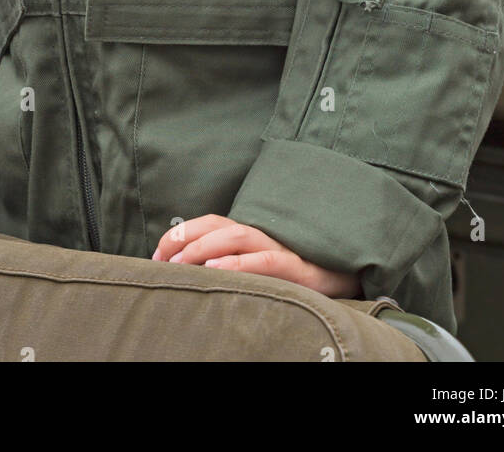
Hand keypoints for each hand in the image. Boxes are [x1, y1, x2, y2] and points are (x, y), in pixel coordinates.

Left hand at [152, 213, 363, 297]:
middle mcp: (264, 235)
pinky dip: (238, 264)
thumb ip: (233, 266)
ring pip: (237, 237)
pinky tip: (216, 270)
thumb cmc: (298, 277)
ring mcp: (281, 248)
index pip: (210, 224)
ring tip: (181, 262)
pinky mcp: (297, 267)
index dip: (182, 233)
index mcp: (252, 234)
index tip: (156, 254)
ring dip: (204, 248)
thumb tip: (192, 275)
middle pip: (218, 225)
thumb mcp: (260, 270)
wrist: (347, 279)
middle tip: (160, 260)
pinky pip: (264, 261)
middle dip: (185, 238)